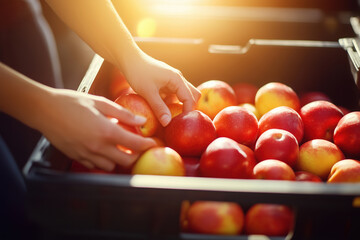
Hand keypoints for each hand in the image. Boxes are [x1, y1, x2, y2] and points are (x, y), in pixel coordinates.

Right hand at [39, 89, 155, 170]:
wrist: (44, 110)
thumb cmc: (72, 102)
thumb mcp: (100, 103)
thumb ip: (123, 114)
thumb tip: (142, 121)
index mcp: (106, 131)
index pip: (134, 144)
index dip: (146, 145)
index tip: (152, 144)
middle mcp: (98, 147)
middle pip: (125, 161)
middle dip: (135, 156)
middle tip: (138, 148)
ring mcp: (86, 154)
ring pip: (110, 166)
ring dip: (119, 160)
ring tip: (120, 149)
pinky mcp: (77, 157)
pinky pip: (95, 165)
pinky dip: (103, 161)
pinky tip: (103, 150)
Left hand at [122, 51, 200, 125]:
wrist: (129, 59)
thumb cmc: (138, 73)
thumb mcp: (148, 92)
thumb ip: (159, 108)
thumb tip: (167, 123)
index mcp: (177, 79)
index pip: (190, 98)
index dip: (187, 112)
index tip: (181, 123)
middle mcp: (178, 79)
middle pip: (192, 95)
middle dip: (189, 108)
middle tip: (180, 120)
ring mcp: (172, 80)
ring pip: (183, 94)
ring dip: (180, 105)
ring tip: (171, 116)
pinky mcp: (166, 82)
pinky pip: (174, 94)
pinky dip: (172, 102)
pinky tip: (162, 109)